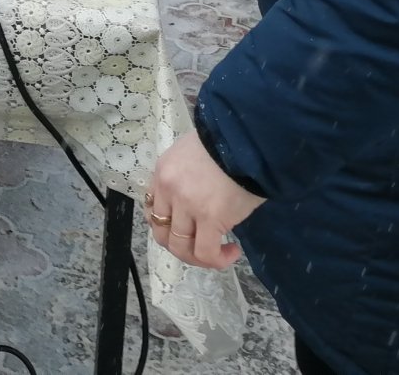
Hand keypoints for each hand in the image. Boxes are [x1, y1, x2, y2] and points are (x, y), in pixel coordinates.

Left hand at [145, 132, 263, 269]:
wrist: (247, 139)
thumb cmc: (226, 144)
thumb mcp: (192, 153)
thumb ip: (185, 176)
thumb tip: (194, 198)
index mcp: (163, 171)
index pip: (152, 210)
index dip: (168, 226)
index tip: (188, 229)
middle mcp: (168, 189)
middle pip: (161, 233)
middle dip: (181, 246)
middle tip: (203, 245)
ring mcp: (186, 204)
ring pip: (180, 247)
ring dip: (198, 257)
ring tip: (220, 253)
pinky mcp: (210, 217)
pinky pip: (205, 252)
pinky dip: (217, 260)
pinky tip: (232, 252)